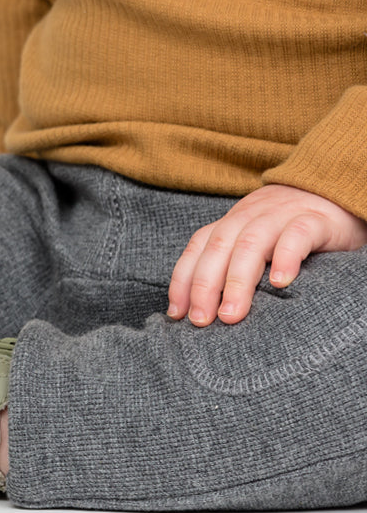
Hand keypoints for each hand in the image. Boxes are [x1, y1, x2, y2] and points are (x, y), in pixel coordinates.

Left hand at [168, 183, 366, 325]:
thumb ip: (229, 265)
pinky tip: (279, 283)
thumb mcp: (252, 242)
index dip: (183, 280)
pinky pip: (297, 234)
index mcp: (230, 223)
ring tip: (231, 314)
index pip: (197, 249)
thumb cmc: (288, 231)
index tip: (177, 313)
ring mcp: (281, 215)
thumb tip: (198, 308)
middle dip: (204, 286)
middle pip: (218, 248)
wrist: (335, 192)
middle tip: (201, 321)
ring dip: (237, 281)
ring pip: (251, 243)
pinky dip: (285, 257)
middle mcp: (250, 216)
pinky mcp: (315, 219)